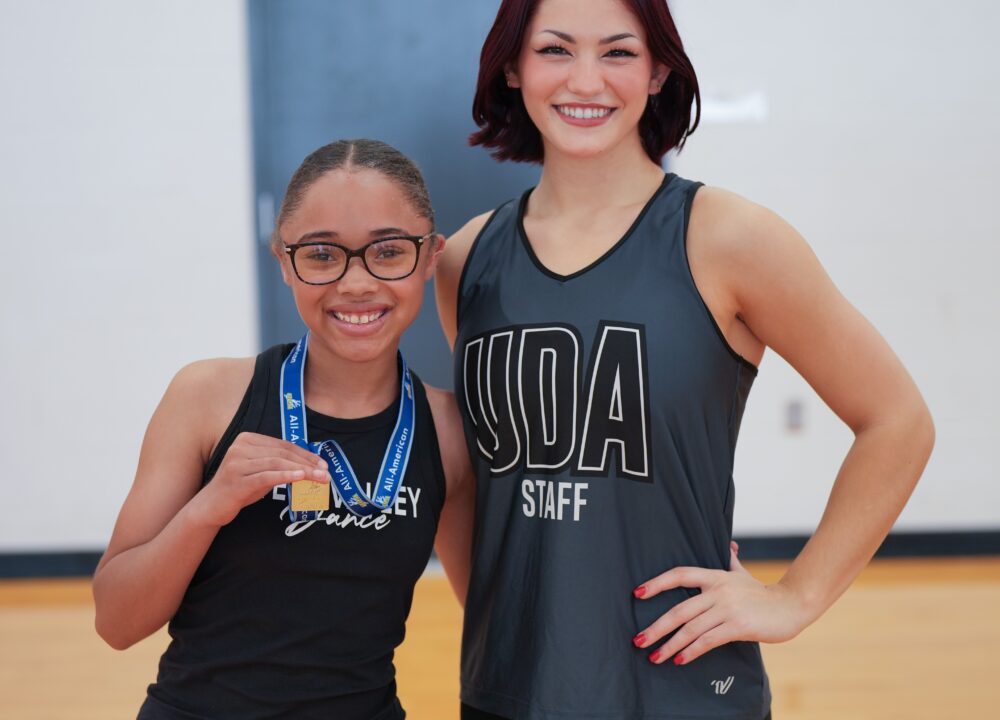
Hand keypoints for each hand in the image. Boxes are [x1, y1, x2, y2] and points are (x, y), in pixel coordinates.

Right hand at [193, 432, 329, 527]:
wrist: (211, 506)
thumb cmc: (240, 487)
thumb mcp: (260, 471)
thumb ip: (279, 463)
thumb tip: (311, 465)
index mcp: (247, 439)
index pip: (283, 445)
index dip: (306, 454)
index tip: (323, 464)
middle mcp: (240, 447)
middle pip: (282, 453)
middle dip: (308, 463)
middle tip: (326, 473)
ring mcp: (236, 463)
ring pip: (277, 463)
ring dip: (302, 471)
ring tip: (319, 478)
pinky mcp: (236, 481)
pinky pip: (266, 476)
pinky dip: (285, 476)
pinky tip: (300, 478)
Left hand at [632, 542, 808, 665]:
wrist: (792, 605)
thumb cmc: (763, 593)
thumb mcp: (743, 573)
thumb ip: (732, 560)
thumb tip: (729, 544)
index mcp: (715, 576)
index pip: (680, 574)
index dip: (657, 583)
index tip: (637, 594)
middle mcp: (718, 590)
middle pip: (679, 609)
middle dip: (656, 627)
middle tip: (638, 640)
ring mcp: (728, 608)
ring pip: (691, 628)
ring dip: (670, 645)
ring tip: (655, 657)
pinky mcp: (738, 627)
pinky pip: (708, 641)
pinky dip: (691, 651)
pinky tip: (680, 660)